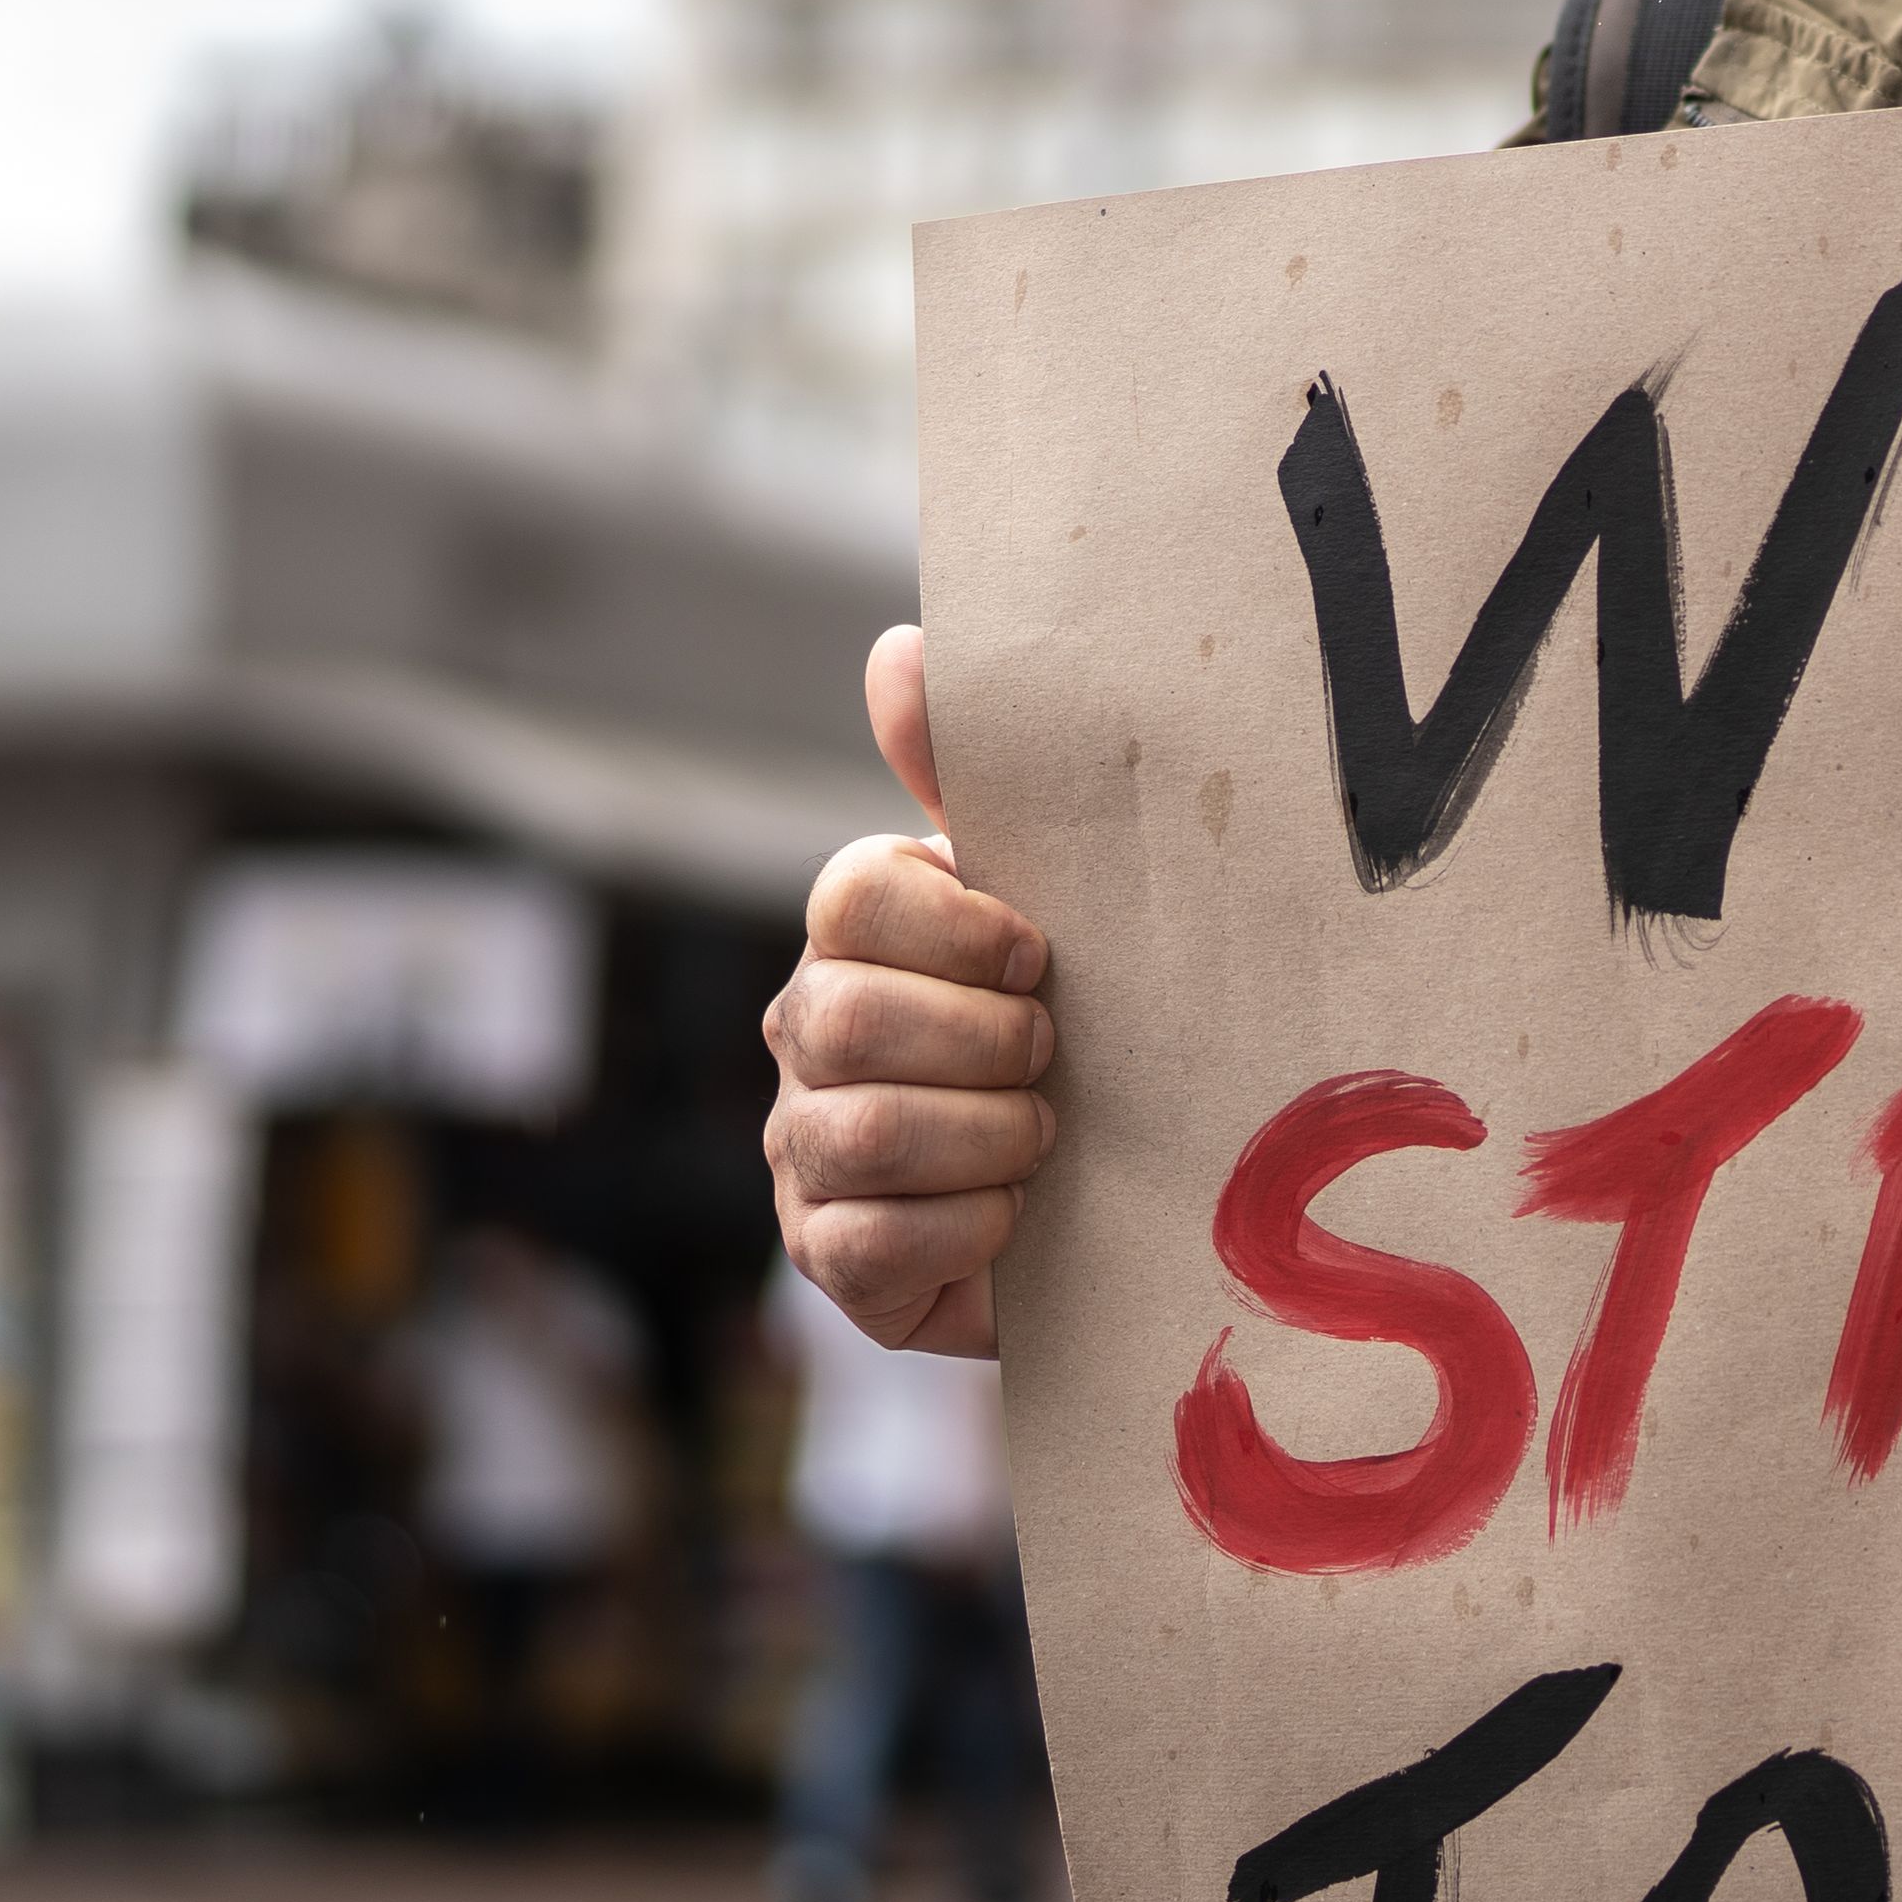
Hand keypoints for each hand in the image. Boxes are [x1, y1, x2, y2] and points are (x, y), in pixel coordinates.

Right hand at [762, 624, 1057, 1357]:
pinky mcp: (830, 1255)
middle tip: (1055, 1055)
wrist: (1096, 1196)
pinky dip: (972, 1227)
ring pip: (861, 1133)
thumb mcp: (1046, 901)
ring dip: (987, 1138)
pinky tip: (1017, 1216)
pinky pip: (877, 1241)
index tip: (1041, 955)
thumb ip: (970, 777)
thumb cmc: (1063, 1025)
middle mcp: (807, 1034)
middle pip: (850, 1019)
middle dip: (983, 1043)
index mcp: (856, 936)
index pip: (854, 895)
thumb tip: (900, 646)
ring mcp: (804, 1148)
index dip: (960, 927)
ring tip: (1043, 1137)